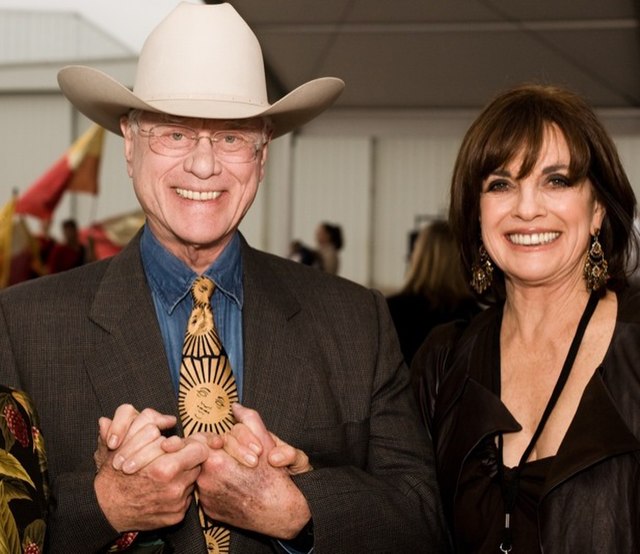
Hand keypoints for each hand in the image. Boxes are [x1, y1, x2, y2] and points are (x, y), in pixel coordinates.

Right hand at [93, 404, 210, 531]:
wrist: (104, 511)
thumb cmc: (114, 476)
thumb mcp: (127, 447)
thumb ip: (148, 430)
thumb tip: (168, 419)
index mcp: (165, 469)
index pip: (199, 450)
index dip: (191, 444)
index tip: (181, 445)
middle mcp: (175, 488)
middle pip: (198, 464)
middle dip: (187, 458)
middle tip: (174, 457)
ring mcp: (177, 504)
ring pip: (192, 480)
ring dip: (183, 475)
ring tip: (164, 474)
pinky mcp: (176, 516)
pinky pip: (186, 498)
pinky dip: (177, 493)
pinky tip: (161, 490)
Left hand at [196, 404, 310, 538]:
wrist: (279, 513)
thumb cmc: (273, 478)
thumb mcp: (265, 441)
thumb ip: (248, 419)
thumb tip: (236, 406)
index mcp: (215, 461)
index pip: (199, 440)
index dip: (212, 439)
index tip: (221, 442)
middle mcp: (205, 481)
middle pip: (199, 457)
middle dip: (213, 452)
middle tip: (227, 453)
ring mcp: (205, 498)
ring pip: (201, 473)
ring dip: (213, 468)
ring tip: (233, 469)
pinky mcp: (209, 511)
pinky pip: (206, 491)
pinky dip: (215, 486)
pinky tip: (233, 485)